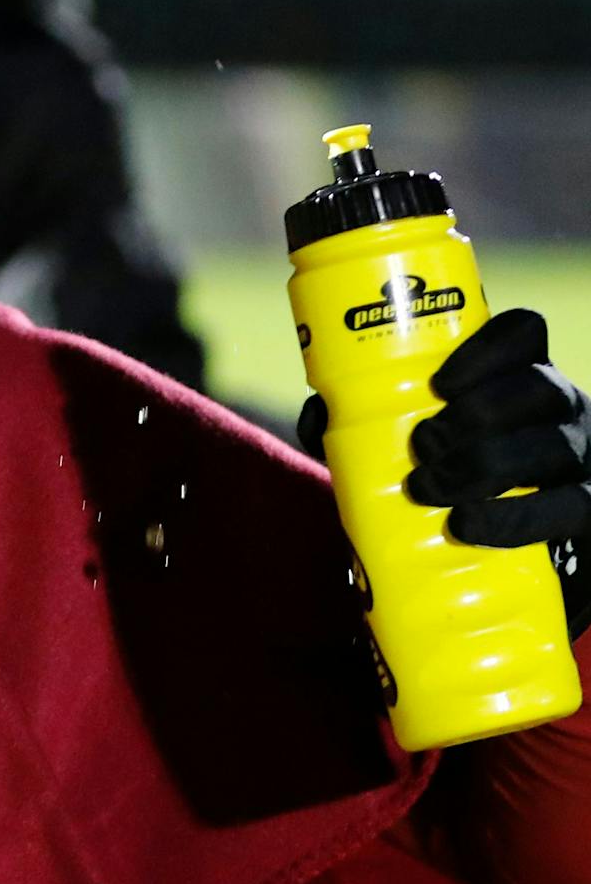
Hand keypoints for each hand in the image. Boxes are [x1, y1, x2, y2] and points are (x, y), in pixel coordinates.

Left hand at [297, 309, 589, 636]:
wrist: (495, 549)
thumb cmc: (447, 472)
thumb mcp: (407, 439)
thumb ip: (359, 422)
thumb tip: (318, 412)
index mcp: (514, 374)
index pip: (524, 333)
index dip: (487, 350)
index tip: (440, 384)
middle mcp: (557, 406)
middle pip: (537, 388)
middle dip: (475, 416)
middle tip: (422, 445)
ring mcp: (577, 455)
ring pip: (551, 446)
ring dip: (482, 467)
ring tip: (427, 489)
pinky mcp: (583, 508)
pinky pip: (564, 507)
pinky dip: (510, 518)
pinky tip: (465, 524)